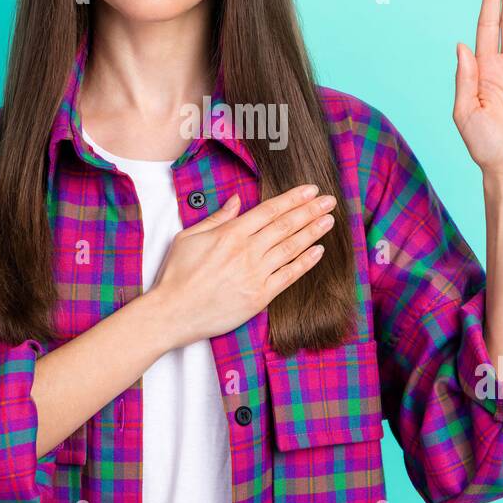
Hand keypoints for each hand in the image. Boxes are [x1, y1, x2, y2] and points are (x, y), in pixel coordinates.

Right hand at [148, 184, 336, 347]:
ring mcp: (255, 274)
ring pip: (291, 248)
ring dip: (313, 232)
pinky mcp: (259, 296)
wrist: (173, 312)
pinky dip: (306, 262)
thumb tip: (236, 200)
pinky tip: (318, 251)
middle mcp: (247, 251)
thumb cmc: (177, 275)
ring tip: (329, 220)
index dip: (293, 198)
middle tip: (329, 200)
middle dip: (310, 210)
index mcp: (230, 233)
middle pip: (286, 225)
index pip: (270, 210)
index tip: (310, 190)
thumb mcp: (189, 237)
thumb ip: (216, 218)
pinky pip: (289, 276)